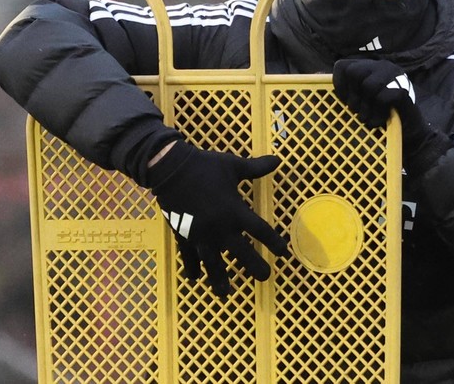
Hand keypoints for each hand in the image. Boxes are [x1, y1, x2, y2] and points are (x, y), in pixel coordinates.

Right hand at [147, 140, 289, 296]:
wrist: (170, 168)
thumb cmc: (205, 166)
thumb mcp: (233, 165)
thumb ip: (256, 168)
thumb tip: (277, 160)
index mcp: (235, 210)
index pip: (261, 230)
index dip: (274, 242)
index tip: (283, 253)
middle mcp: (220, 228)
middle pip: (242, 253)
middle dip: (254, 266)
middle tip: (264, 277)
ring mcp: (201, 234)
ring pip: (213, 263)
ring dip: (219, 278)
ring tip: (225, 293)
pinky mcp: (183, 235)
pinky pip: (188, 256)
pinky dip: (191, 268)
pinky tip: (194, 279)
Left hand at [333, 59, 448, 163]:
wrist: (410, 134)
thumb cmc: (380, 118)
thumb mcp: (361, 102)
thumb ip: (345, 91)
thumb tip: (317, 76)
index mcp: (369, 67)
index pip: (343, 66)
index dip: (340, 85)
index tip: (345, 102)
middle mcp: (382, 66)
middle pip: (354, 72)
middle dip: (353, 97)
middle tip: (359, 112)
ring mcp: (395, 76)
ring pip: (368, 85)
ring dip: (366, 108)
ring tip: (370, 118)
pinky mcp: (403, 89)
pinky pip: (382, 97)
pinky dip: (378, 113)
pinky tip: (381, 120)